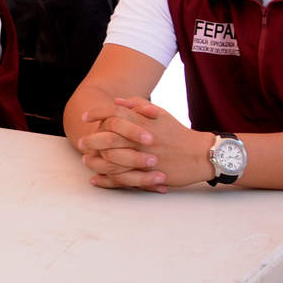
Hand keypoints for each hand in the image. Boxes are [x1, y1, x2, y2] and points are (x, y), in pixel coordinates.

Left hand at [77, 97, 212, 190]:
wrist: (201, 155)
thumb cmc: (177, 132)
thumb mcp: (160, 113)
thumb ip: (137, 104)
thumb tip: (116, 102)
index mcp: (144, 123)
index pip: (114, 114)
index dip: (97, 114)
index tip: (85, 117)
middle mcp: (142, 140)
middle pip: (109, 139)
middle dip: (91, 140)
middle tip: (81, 143)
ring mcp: (145, 159)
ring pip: (113, 161)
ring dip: (96, 161)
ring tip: (86, 160)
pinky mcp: (148, 176)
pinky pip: (123, 180)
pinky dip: (107, 180)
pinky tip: (96, 179)